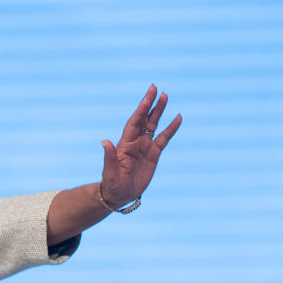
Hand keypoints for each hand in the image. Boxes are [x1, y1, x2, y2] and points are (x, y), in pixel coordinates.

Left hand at [100, 84, 181, 207]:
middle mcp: (135, 142)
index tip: (148, 96)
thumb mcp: (110, 171)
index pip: (134, 122)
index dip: (141, 109)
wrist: (120, 194)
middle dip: (150, 104)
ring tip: (165, 96)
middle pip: (144, 119)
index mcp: (125, 144)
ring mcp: (145, 147)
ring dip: (159, 111)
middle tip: (155, 88)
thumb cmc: (112, 184)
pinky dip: (171, 129)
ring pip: (154, 125)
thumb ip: (109, 156)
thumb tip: (104, 142)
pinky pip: (164, 139)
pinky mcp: (154, 155)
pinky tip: (178, 118)